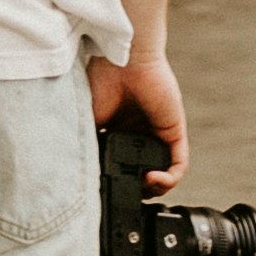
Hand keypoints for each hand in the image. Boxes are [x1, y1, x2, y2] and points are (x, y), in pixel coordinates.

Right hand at [90, 46, 185, 192]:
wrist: (122, 60)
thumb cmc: (101, 78)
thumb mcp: (86, 120)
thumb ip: (86, 145)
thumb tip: (77, 175)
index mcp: (118, 131)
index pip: (122, 166)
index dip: (117, 182)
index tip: (107, 191)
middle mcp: (140, 134)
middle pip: (143, 173)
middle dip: (137, 190)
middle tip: (125, 195)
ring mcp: (158, 134)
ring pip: (164, 173)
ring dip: (154, 189)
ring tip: (140, 190)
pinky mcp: (174, 131)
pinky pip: (179, 164)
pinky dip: (169, 179)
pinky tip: (153, 180)